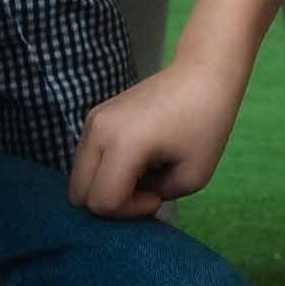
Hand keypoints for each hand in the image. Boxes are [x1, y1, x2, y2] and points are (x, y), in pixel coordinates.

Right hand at [68, 59, 242, 217]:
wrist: (202, 74)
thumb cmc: (206, 123)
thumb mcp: (192, 176)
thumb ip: (154, 197)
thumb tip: (128, 196)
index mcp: (123, 144)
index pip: (102, 202)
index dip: (129, 211)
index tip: (158, 195)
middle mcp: (98, 131)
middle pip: (79, 195)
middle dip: (111, 204)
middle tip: (145, 191)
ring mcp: (92, 121)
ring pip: (78, 180)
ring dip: (106, 187)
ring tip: (142, 175)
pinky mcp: (93, 117)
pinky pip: (85, 161)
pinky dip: (104, 171)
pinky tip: (135, 161)